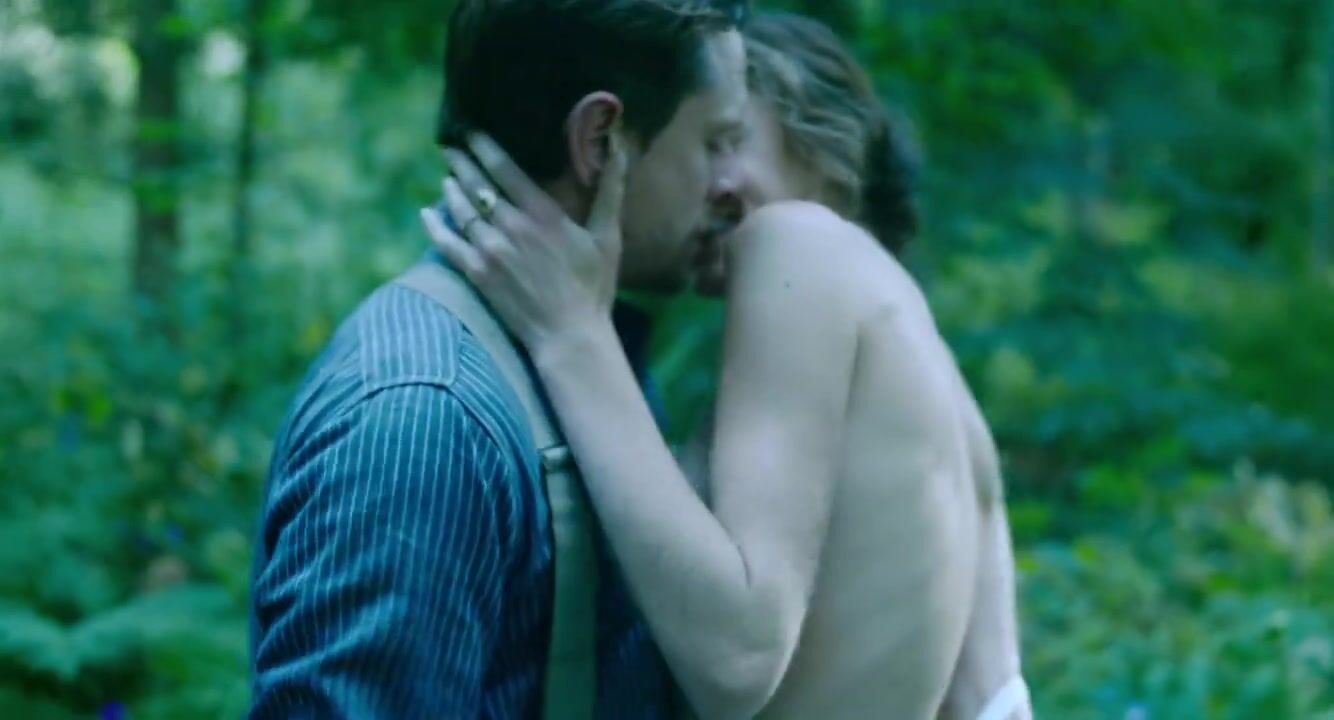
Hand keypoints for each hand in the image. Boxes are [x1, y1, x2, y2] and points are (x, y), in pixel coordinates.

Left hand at [421, 132, 627, 350]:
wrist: (569, 334)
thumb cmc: (593, 286)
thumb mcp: (607, 236)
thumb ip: (610, 190)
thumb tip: (618, 147)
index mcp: (542, 214)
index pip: (504, 169)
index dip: (484, 147)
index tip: (471, 132)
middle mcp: (511, 227)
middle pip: (477, 186)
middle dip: (461, 163)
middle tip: (450, 146)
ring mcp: (490, 251)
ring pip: (461, 211)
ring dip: (451, 190)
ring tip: (447, 177)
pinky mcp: (477, 274)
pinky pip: (447, 244)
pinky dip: (434, 226)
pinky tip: (426, 213)